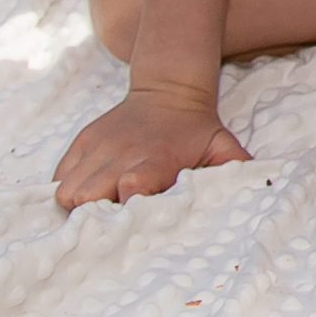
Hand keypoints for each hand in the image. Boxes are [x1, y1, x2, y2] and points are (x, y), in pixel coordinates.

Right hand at [53, 85, 247, 208]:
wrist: (169, 89)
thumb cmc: (197, 129)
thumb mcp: (222, 146)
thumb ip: (235, 171)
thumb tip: (257, 192)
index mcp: (155, 159)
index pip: (132, 185)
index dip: (129, 207)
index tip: (133, 222)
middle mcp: (120, 155)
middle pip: (87, 196)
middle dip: (94, 217)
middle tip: (109, 226)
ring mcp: (96, 149)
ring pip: (67, 190)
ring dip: (78, 207)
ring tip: (97, 212)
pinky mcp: (81, 143)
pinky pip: (58, 178)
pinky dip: (66, 191)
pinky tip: (86, 196)